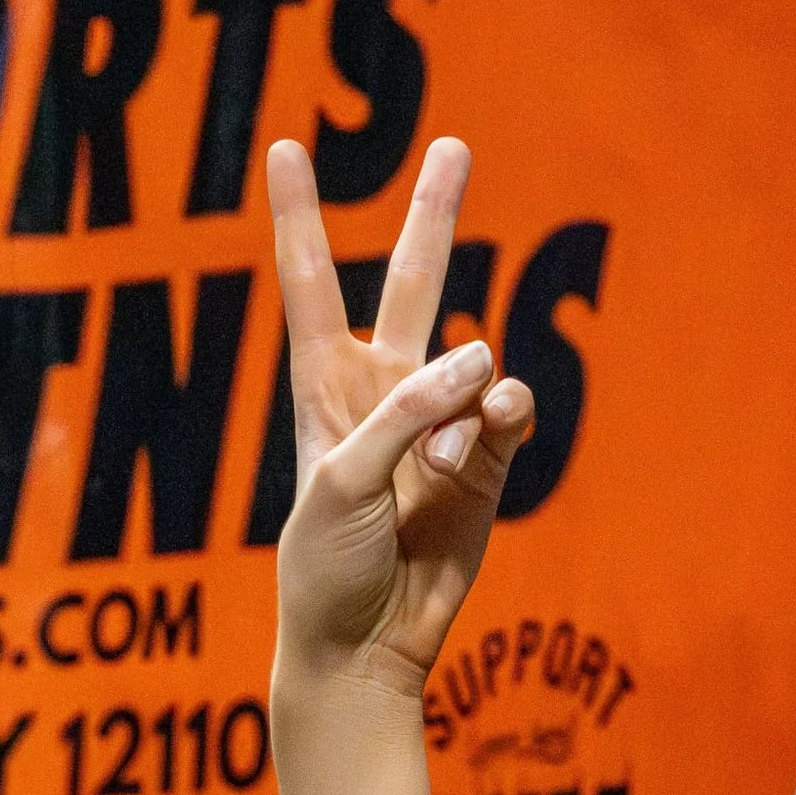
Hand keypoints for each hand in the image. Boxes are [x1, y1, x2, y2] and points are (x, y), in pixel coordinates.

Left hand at [267, 134, 531, 703]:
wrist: (365, 647)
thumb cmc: (326, 568)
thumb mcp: (341, 484)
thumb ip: (405, 414)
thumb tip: (483, 362)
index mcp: (323, 389)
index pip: (312, 285)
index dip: (298, 217)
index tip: (287, 147)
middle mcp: (383, 395)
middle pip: (413, 283)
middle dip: (433, 216)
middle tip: (454, 147)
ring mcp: (439, 427)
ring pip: (474, 362)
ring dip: (466, 404)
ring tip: (443, 470)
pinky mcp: (486, 464)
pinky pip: (509, 411)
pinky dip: (504, 419)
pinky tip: (490, 439)